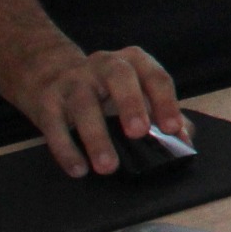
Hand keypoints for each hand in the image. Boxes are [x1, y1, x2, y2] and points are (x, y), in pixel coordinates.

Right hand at [9, 43, 189, 177]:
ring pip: (83, 104)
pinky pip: (54, 125)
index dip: (166, 102)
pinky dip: (66, 149)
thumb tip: (184, 140)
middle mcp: (103, 65)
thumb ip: (163, 113)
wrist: (47, 72)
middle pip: (119, 77)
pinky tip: (79, 169)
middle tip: (138, 133)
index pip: (155, 77)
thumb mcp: (136, 92)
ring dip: (96, 137)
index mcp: (133, 62)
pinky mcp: (46, 101)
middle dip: (130, 104)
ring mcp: (72, 81)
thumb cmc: (104, 89)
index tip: (172, 128)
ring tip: (108, 166)